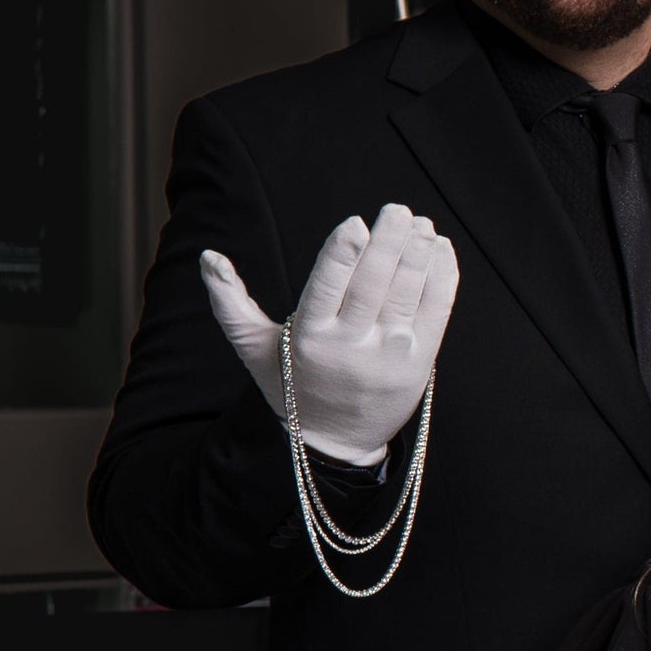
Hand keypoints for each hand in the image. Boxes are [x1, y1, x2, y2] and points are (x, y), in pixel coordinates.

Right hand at [201, 204, 458, 464]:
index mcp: (309, 336)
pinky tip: (441, 251)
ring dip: (419, 257)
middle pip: (372, 286)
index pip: (327, 289)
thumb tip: (207, 256)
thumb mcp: (254, 346)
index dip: (342, 256)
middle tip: (399, 211)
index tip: (355, 223)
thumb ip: (229, 301)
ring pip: (407, 296)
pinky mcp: (419, 363)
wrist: (335, 440)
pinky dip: (442, 280)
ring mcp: (388, 355)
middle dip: (389, 245)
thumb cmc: (291, 383)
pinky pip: (436, 314)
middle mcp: (350, 346)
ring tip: (423, 226)